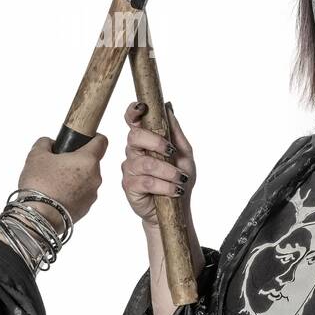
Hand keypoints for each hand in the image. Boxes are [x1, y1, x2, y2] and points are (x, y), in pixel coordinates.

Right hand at [18, 133, 107, 227]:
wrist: (39, 217)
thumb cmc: (40, 185)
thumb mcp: (36, 155)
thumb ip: (45, 143)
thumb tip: (50, 144)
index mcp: (87, 160)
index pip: (101, 141)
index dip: (93, 137)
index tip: (84, 138)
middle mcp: (95, 177)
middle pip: (91, 162)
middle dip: (77, 161)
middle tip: (58, 163)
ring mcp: (92, 195)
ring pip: (87, 179)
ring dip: (75, 178)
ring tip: (55, 182)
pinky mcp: (86, 208)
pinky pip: (82, 194)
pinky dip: (73, 192)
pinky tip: (57, 195)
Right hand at [121, 101, 194, 225]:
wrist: (177, 207)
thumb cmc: (179, 178)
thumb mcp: (184, 153)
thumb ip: (175, 132)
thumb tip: (168, 107)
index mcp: (145, 140)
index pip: (132, 121)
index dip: (133, 112)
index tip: (142, 107)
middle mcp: (134, 151)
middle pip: (135, 137)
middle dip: (156, 142)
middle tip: (172, 151)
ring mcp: (129, 168)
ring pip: (145, 163)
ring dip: (168, 171)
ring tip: (180, 179)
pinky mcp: (129, 186)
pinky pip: (146, 182)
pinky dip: (165, 186)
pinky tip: (175, 190)